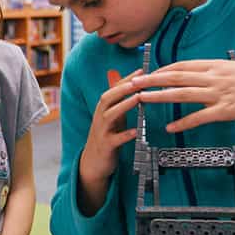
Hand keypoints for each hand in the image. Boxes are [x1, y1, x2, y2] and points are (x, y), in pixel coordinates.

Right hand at [79, 67, 143, 184]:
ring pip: (110, 115)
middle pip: (107, 98)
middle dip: (123, 88)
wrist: (93, 163)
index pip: (112, 89)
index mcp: (102, 109)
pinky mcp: (105, 147)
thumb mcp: (110, 114)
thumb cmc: (105, 136)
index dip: (126, 79)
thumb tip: (114, 74)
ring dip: (124, 105)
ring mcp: (101, 132)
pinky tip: (135, 131)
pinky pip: (115, 140)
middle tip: (138, 81)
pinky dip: (125, 135)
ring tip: (138, 98)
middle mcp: (99, 118)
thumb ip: (115, 97)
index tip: (141, 71)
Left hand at [132, 60, 234, 132]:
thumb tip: (201, 74)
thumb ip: (217, 72)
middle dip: (152, 80)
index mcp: (215, 66)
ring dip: (160, 96)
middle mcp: (214, 77)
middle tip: (133, 83)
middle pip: (176, 77)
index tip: (146, 73)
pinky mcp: (227, 110)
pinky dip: (184, 122)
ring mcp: (220, 93)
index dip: (162, 70)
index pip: (182, 66)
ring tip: (142, 100)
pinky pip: (201, 117)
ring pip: (183, 94)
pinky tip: (171, 128)